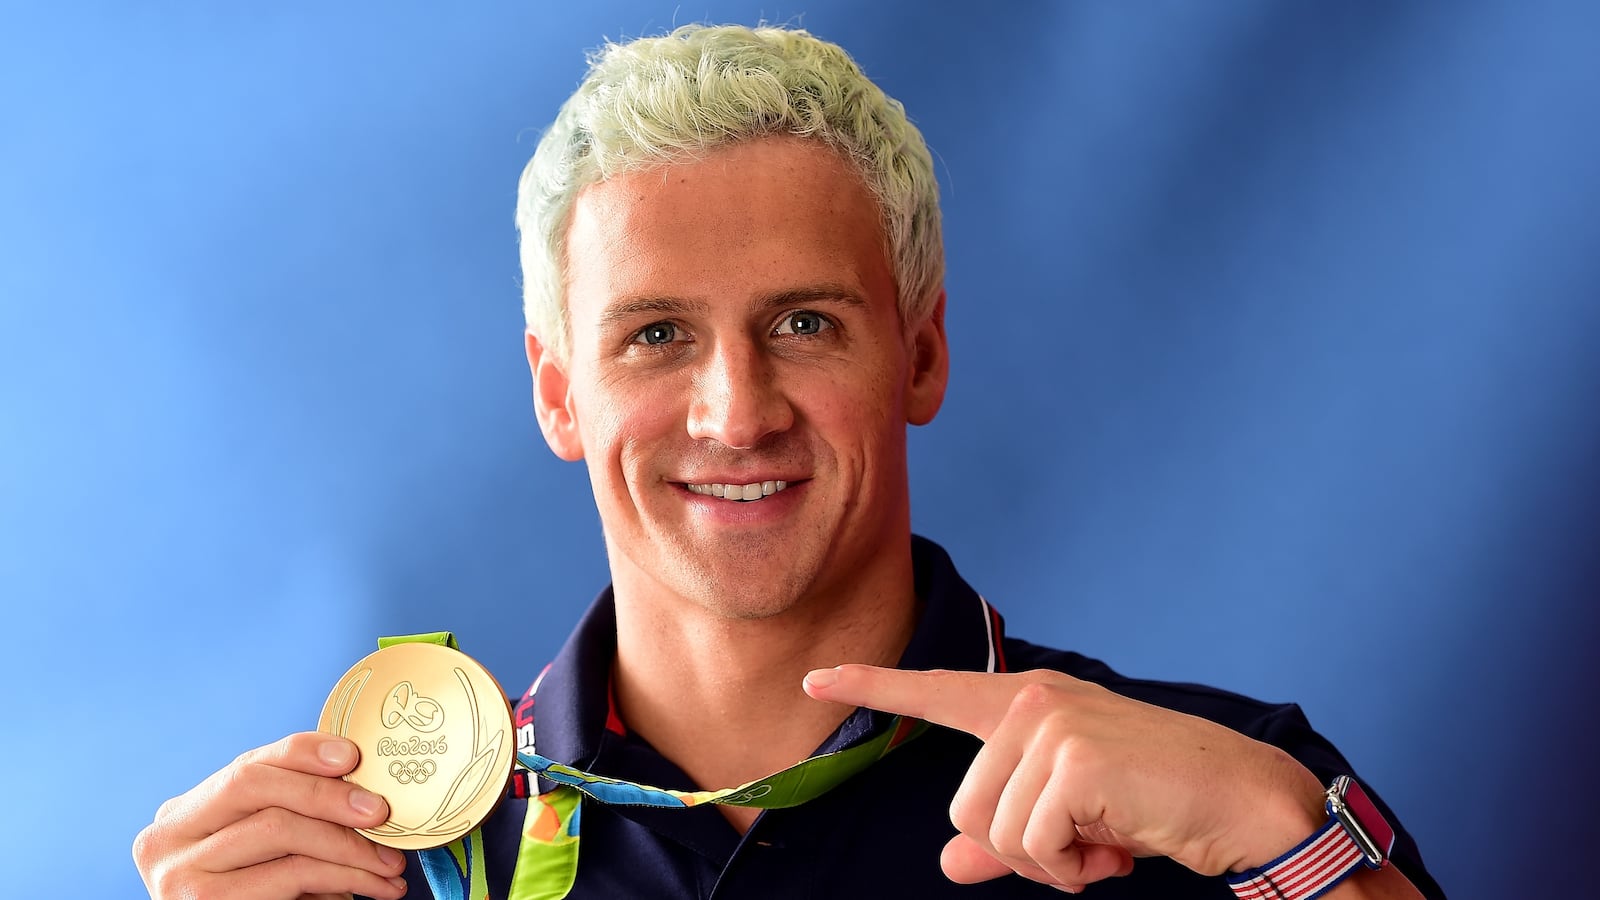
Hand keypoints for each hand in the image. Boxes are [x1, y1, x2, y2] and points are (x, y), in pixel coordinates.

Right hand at [133, 732, 408, 899]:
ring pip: (280, 831)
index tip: (353, 755)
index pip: (247, 764)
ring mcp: (179, 874)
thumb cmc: (258, 899)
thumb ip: (290, 814)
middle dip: (328, 794)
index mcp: (182, 815)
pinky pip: (290, 876)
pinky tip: (369, 887)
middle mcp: (167, 839)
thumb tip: (359, 789)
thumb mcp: (265, 852)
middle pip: (258, 788)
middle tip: (381, 812)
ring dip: (348, 846)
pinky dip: (341, 877)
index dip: (303, 752)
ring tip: (390, 864)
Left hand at [803, 666, 1326, 891]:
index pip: (936, 692)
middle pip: (964, 811)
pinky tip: (1115, 848)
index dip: (871, 687)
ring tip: (1103, 844)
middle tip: (1083, 847)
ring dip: (1049, 864)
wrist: (1240, 798)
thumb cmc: (1155, 803)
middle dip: (1020, 852)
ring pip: (993, 833)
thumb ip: (1005, 839)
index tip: (817, 678)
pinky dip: (1070, 868)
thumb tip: (948, 864)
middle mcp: (1032, 702)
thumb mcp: (1069, 823)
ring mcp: (1051, 724)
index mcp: (1028, 704)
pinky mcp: (1072, 757)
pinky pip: (1031, 846)